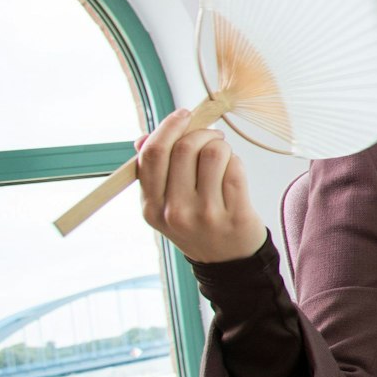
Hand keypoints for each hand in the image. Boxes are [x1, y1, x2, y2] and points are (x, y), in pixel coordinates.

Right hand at [136, 108, 267, 263]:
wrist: (227, 260)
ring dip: (220, 145)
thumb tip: (141, 139)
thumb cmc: (196, 223)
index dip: (167, 127)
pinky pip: (235, 168)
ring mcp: (205, 214)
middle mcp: (175, 212)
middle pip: (183, 149)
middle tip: (211, 134)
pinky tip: (232, 167)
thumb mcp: (165, 204)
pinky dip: (235, 160)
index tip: (183, 115)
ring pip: (213, 154)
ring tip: (222, 152)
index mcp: (151, 207)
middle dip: (200, 132)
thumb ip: (154, 172)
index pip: (152, 155)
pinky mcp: (235, 214)